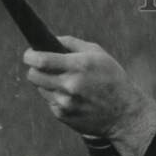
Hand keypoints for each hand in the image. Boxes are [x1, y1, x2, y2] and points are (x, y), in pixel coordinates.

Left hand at [23, 36, 155, 143]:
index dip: (30, 55)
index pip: (41, 60)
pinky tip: (73, 98)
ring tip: (65, 84)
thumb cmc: (113, 80)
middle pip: (33, 75)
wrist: (125, 114)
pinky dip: (57, 98)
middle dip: (35, 69)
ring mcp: (65, 103)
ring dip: (47, 84)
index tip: (30, 54)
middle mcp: (70, 86)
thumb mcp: (99, 55)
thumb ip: (72, 44)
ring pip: (41, 89)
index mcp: (79, 66)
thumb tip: (50, 39)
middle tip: (43, 68)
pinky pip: (50, 102)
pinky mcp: (63, 116)